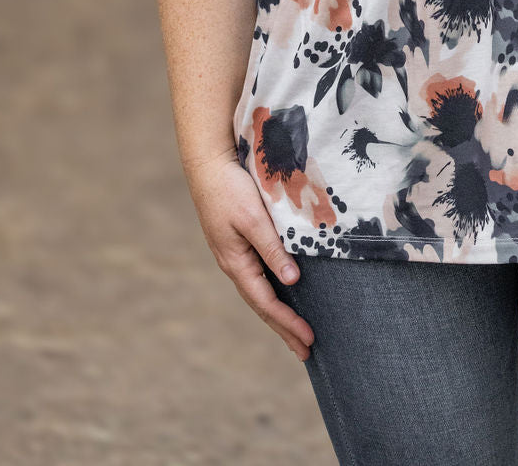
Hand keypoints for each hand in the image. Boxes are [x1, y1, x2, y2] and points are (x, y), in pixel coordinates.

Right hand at [186, 148, 314, 360]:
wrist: (208, 166)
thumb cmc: (230, 189)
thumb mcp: (253, 219)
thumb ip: (272, 249)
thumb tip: (292, 281)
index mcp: (236, 263)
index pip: (266, 303)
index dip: (287, 323)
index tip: (309, 339)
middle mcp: (235, 264)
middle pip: (262, 305)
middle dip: (284, 328)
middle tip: (306, 351)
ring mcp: (236, 255)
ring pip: (260, 293)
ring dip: (279, 314)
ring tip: (295, 332)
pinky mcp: (239, 244)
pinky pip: (258, 277)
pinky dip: (272, 292)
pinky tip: (283, 293)